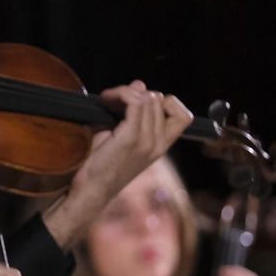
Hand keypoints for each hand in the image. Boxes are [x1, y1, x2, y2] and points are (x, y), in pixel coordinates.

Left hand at [43, 81, 192, 248]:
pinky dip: (120, 94)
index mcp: (161, 145)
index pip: (184, 116)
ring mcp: (147, 141)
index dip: (165, 101)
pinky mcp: (131, 138)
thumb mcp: (122, 135)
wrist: (91, 190)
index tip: (140, 102)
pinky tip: (105, 100)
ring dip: (125, 92)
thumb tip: (140, 85)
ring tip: (108, 100)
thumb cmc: (101, 165)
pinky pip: (134, 102)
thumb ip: (133, 111)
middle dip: (136, 92)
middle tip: (113, 100)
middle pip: (160, 99)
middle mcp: (159, 143)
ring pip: (149, 97)